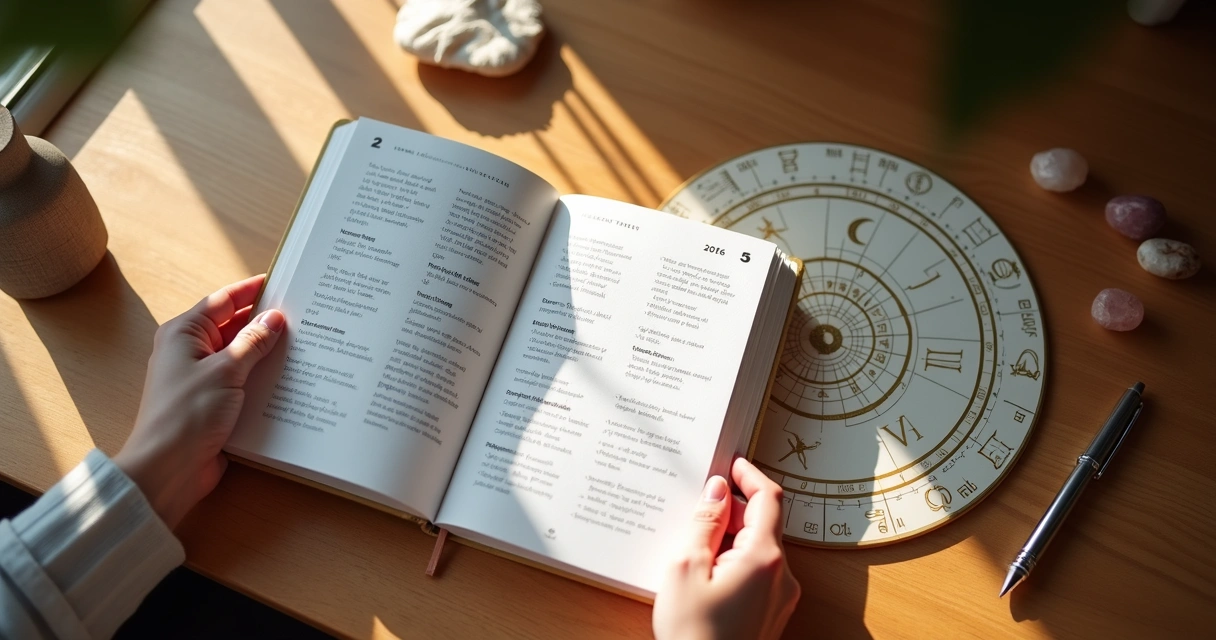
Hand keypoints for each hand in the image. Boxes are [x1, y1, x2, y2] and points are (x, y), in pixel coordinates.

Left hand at [113, 275, 284, 528]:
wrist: (167, 469)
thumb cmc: (188, 413)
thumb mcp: (225, 371)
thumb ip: (252, 342)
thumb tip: (275, 318)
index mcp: (185, 333)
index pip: (223, 300)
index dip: (253, 289)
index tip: (284, 281)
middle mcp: (192, 351)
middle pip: (234, 326)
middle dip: (266, 321)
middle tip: (305, 313)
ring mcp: (203, 377)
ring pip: (242, 355)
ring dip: (268, 352)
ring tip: (308, 343)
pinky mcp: (216, 402)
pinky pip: (244, 381)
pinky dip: (264, 377)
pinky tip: (293, 377)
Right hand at [653, 458, 800, 639]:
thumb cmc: (693, 636)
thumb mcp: (686, 568)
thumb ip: (705, 523)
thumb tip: (716, 491)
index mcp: (764, 557)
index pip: (769, 498)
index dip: (750, 475)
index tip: (733, 464)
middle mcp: (781, 576)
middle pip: (764, 524)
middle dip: (733, 511)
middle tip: (700, 507)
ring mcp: (779, 598)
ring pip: (759, 550)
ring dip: (732, 539)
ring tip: (694, 549)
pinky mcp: (770, 614)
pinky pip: (757, 574)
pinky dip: (735, 562)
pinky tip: (705, 574)